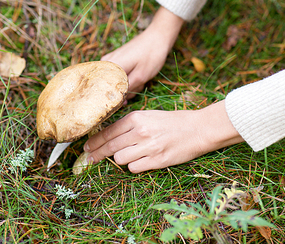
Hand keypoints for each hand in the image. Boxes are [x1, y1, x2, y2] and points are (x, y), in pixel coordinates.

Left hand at [83, 101, 243, 172]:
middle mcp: (140, 132)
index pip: (108, 132)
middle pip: (110, 147)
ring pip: (120, 159)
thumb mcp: (150, 116)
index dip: (95, 142)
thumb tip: (109, 136)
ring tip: (130, 155)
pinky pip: (134, 168)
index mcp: (137, 118)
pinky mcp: (157, 161)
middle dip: (97, 154)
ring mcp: (148, 147)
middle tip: (89, 159)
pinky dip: (134, 166)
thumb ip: (130, 124)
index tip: (86, 147)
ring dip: (121, 159)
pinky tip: (141, 160)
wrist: (198, 129)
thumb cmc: (174, 121)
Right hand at [102, 6, 183, 98]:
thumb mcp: (141, 76)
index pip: (103, 90)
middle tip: (139, 83)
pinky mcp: (116, 59)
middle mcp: (105, 62)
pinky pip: (119, 75)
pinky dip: (130, 77)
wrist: (157, 36)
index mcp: (109, 67)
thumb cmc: (151, 55)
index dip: (116, 97)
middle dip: (125, 90)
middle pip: (110, 86)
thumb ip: (128, 90)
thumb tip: (120, 102)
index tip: (128, 98)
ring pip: (116, 81)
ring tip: (141, 77)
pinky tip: (139, 73)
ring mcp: (110, 60)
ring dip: (129, 83)